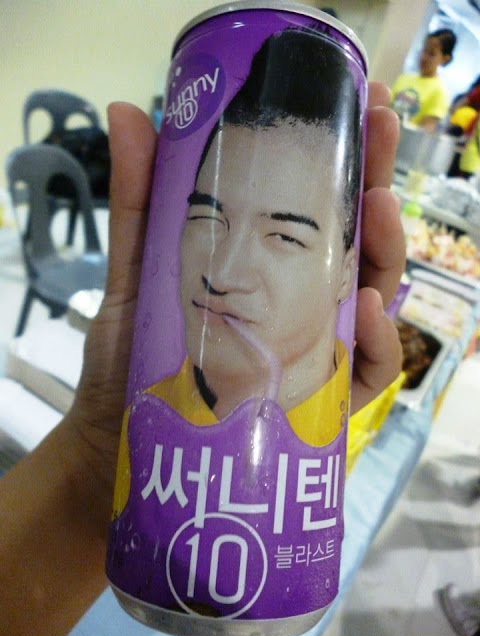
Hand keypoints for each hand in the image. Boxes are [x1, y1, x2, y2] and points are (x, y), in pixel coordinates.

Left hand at [70, 84, 403, 513]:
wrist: (118, 440)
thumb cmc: (129, 358)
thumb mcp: (135, 273)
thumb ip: (139, 202)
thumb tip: (129, 111)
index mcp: (271, 269)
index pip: (323, 208)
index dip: (348, 156)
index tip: (360, 104)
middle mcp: (303, 302)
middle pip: (357, 241)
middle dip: (378, 182)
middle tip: (380, 130)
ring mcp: (318, 349)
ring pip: (376, 294)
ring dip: (385, 249)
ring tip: (377, 208)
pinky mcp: (324, 400)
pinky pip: (370, 368)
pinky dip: (378, 338)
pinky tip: (365, 305)